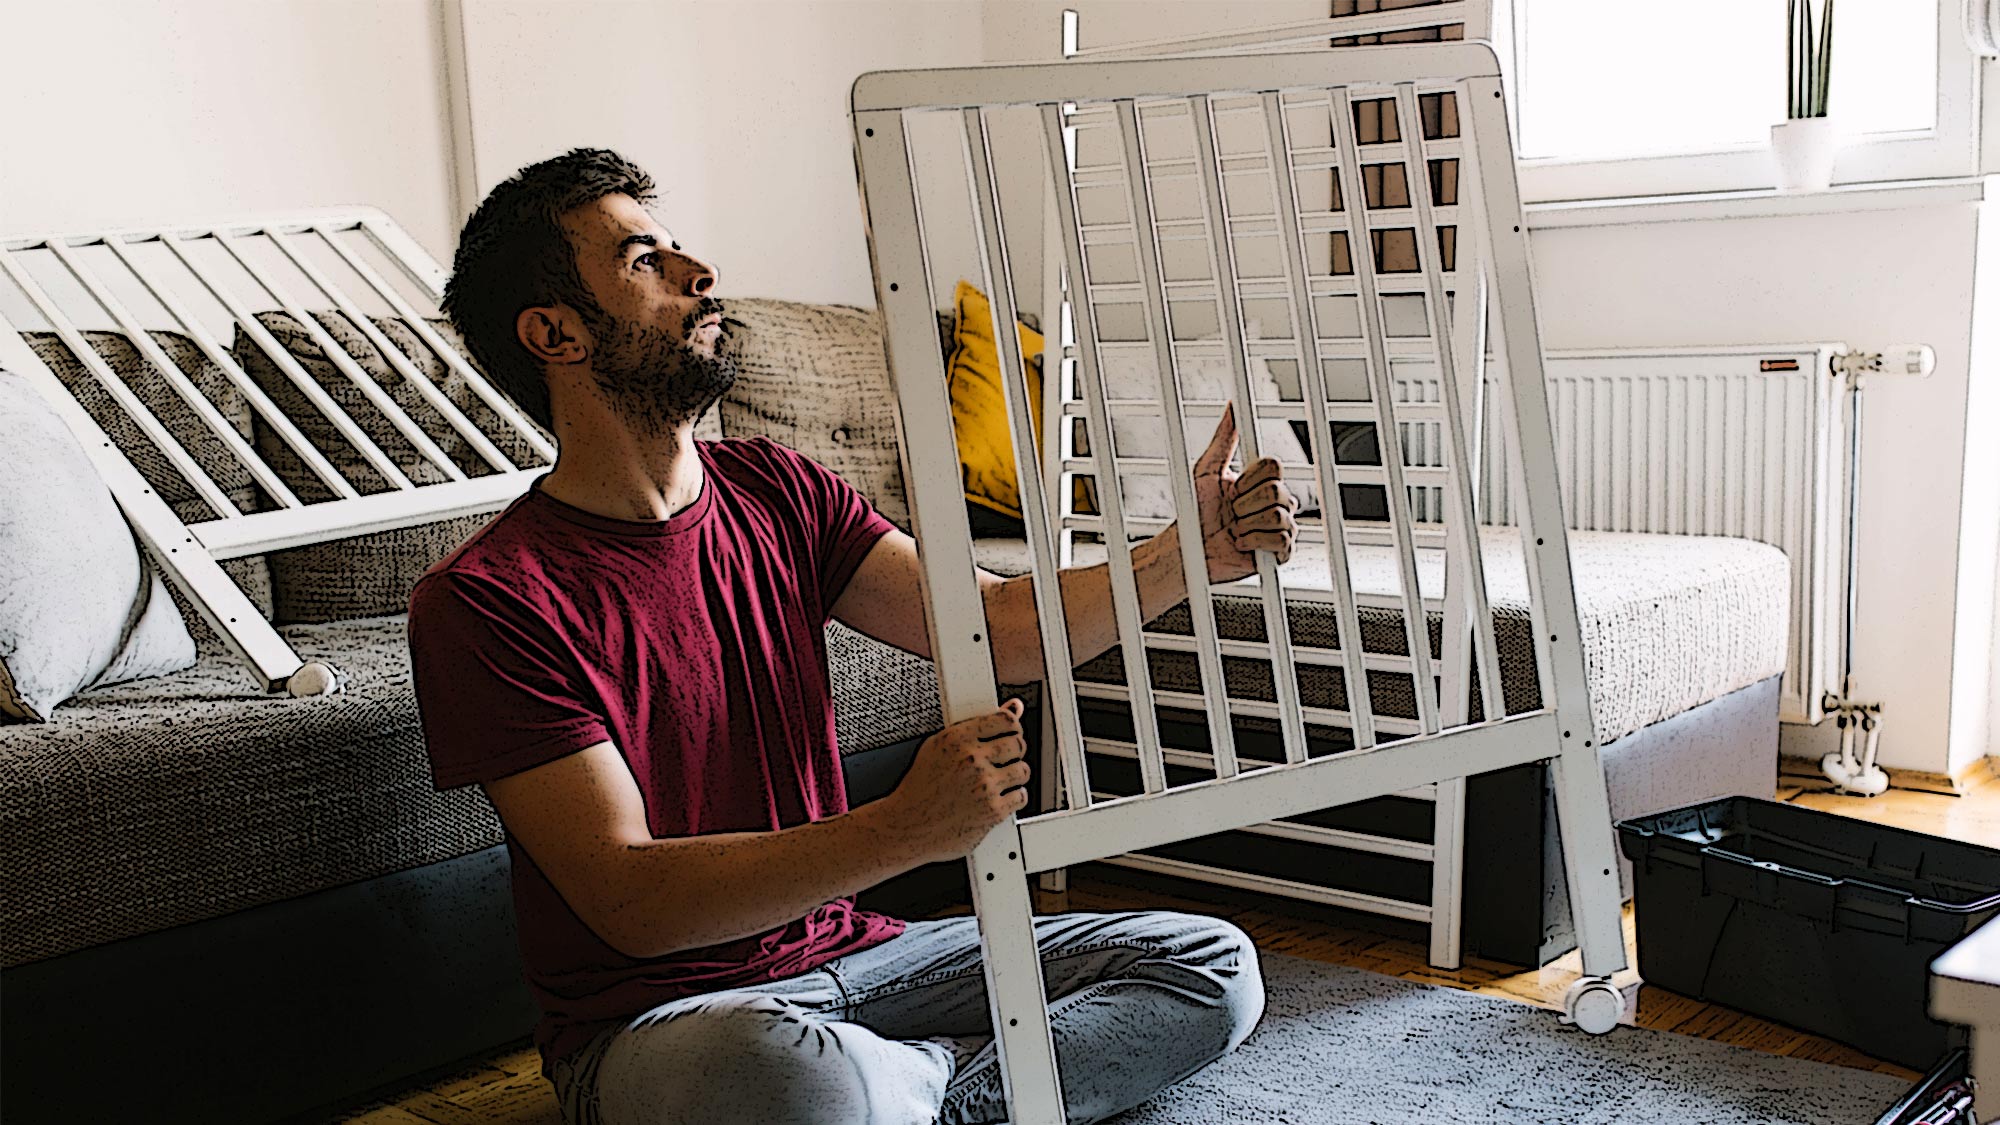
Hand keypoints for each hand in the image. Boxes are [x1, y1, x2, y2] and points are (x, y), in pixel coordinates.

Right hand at [888, 699, 1031, 864]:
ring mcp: (984, 786)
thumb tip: (1012, 707)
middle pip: (1018, 744)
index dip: (1012, 726)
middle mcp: (971, 760)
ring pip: (1023, 770)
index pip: (1005, 720)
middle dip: (1014, 751)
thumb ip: (976, 726)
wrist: (908, 826)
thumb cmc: (920, 788)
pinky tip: (997, 797)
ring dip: (1015, 775)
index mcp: (957, 739)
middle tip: (1005, 758)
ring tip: (998, 780)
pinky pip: (1020, 796)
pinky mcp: (993, 811)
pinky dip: (1013, 798)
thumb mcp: (939, 746)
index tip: (1011, 732)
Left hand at [1193, 403, 1299, 583]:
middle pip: (1277, 491)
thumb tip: (1231, 407)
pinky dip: (1254, 542)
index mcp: (1262, 481)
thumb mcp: (1207, 470)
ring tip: (1235, 528)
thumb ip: (1224, 438)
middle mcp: (1276, 501)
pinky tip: (1242, 543)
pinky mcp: (1280, 551)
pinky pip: (1280, 541)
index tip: (1231, 489)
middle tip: (1230, 511)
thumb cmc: (1197, 511)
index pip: (1274, 466)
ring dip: (1247, 524)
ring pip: (1278, 516)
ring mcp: (1281, 526)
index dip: (1249, 479)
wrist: (1192, 547)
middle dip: (1245, 504)